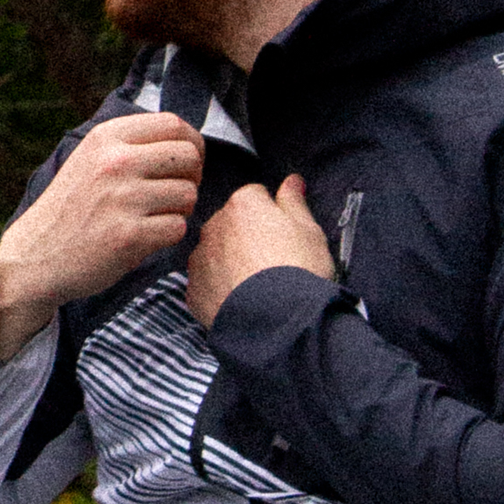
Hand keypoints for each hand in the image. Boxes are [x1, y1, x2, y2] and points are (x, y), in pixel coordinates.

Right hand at [0, 113, 204, 362]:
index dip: (191, 144)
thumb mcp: (90, 158)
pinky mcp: (129, 234)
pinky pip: (178, 227)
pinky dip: (169, 235)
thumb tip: (185, 139)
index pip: (173, 124)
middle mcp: (115, 162)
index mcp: (106, 137)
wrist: (37, 254)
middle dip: (192, 177)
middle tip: (174, 193)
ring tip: (157, 216)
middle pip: (189, 156)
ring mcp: (122, 198)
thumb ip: (129, 144)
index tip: (183, 164)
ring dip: (181, 209)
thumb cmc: (72, 207)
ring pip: (188, 194)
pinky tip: (147, 236)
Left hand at [184, 170, 334, 328]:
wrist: (280, 322)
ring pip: (215, 252)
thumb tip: (292, 181)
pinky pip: (205, 283)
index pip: (255, 197)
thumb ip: (294, 202)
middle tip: (271, 262)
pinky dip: (219, 289)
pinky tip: (241, 302)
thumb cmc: (300, 271)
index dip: (272, 215)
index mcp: (243, 205)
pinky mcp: (193, 291)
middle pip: (230, 223)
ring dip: (229, 262)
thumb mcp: (310, 231)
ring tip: (256, 286)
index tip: (283, 234)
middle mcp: (213, 226)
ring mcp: (199, 259)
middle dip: (246, 237)